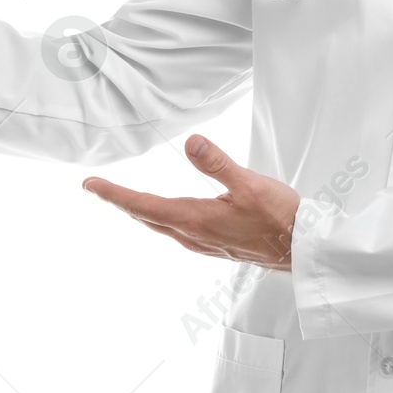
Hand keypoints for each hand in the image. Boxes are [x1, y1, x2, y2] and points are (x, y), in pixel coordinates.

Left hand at [83, 135, 299, 270]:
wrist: (302, 250)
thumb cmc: (280, 218)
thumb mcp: (250, 183)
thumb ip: (217, 163)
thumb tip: (190, 143)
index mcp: (195, 220)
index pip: (143, 205)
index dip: (114, 194)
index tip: (90, 185)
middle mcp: (193, 235)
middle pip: (146, 217)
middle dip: (120, 200)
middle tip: (97, 188)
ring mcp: (202, 243)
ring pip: (160, 225)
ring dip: (139, 210)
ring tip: (123, 197)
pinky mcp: (214, 244)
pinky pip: (176, 230)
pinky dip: (159, 217)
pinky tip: (165, 212)